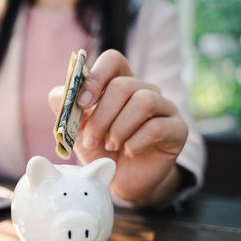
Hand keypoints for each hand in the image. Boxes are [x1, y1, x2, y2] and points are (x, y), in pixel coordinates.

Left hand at [49, 50, 187, 205]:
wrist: (120, 180)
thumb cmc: (99, 149)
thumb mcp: (76, 128)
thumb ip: (66, 107)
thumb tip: (62, 93)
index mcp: (119, 83)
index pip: (112, 60)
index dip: (96, 78)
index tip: (82, 103)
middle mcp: (144, 90)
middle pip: (123, 85)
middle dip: (101, 116)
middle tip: (91, 139)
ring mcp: (164, 107)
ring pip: (143, 101)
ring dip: (119, 128)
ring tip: (110, 145)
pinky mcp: (177, 129)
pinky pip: (156, 127)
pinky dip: (135, 142)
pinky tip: (129, 152)